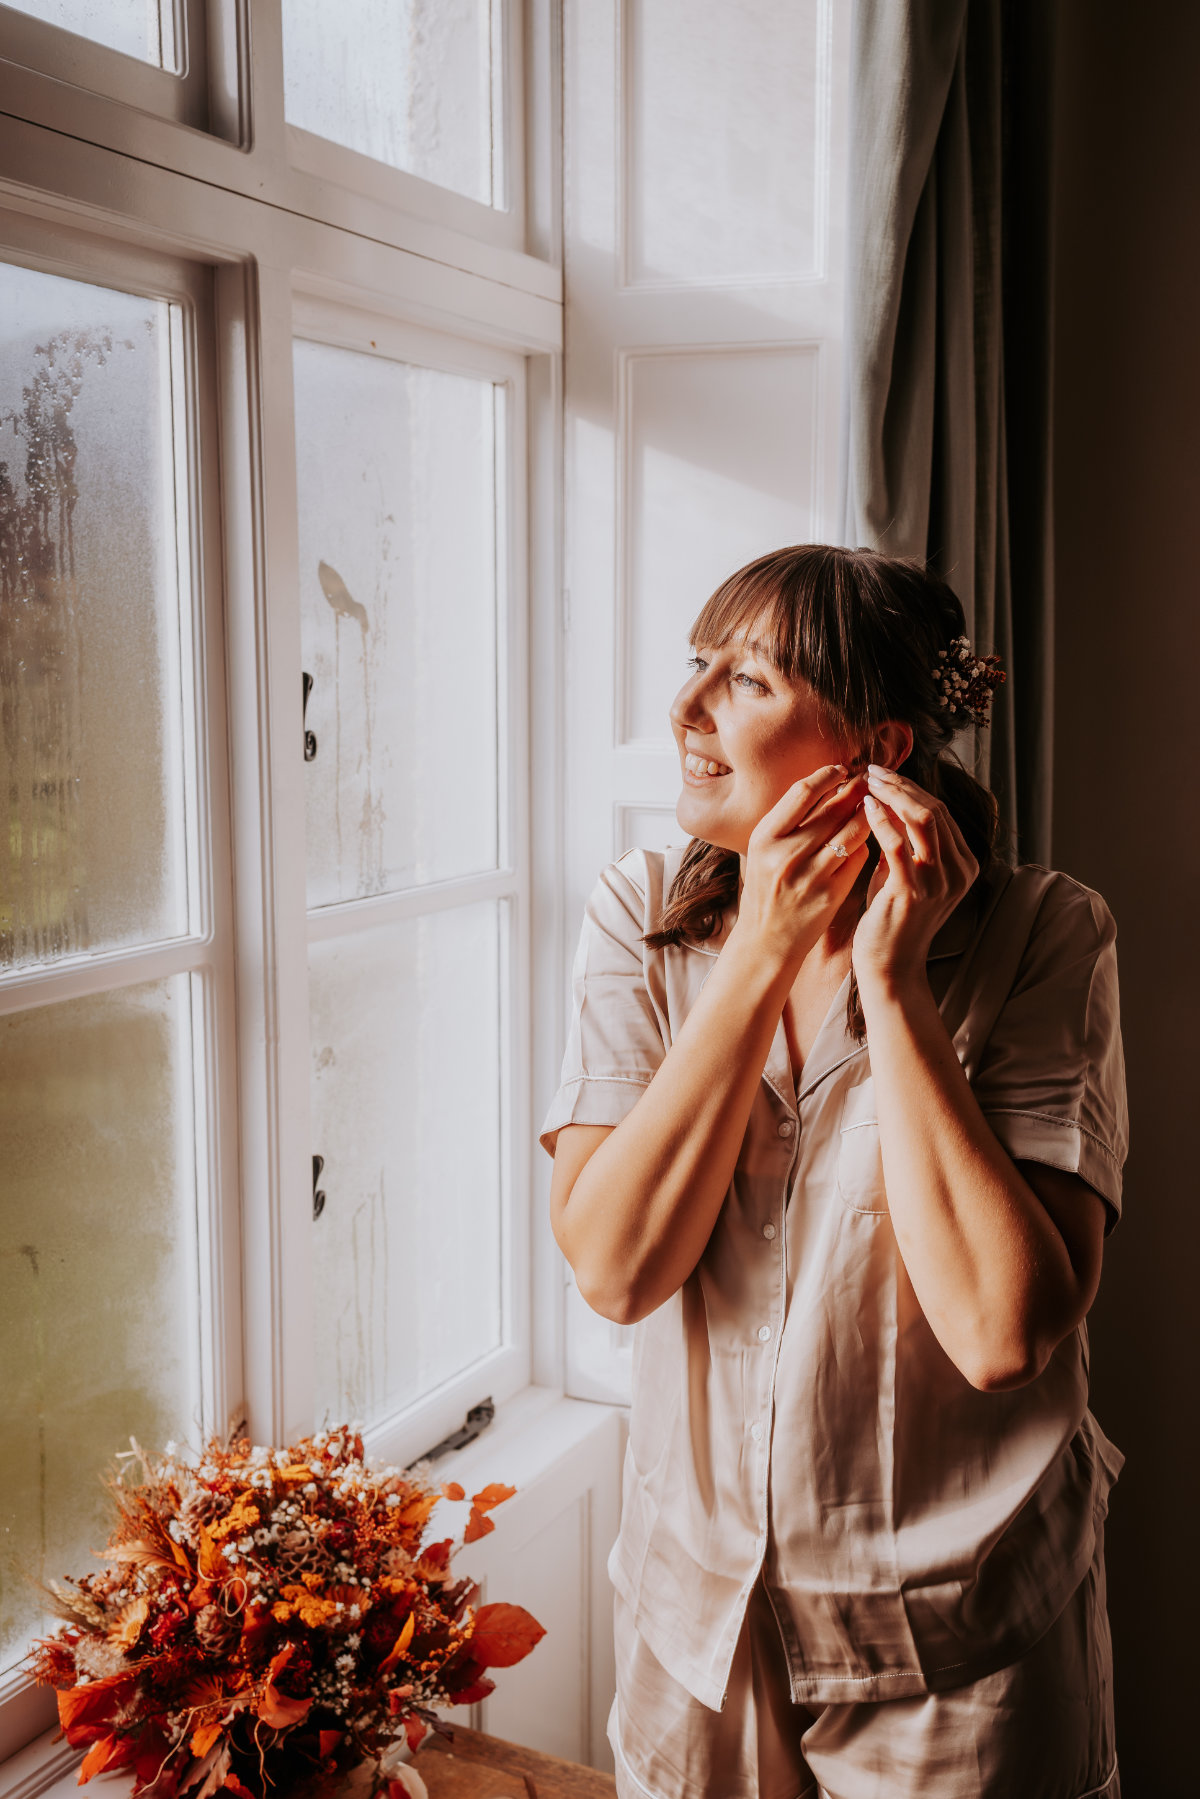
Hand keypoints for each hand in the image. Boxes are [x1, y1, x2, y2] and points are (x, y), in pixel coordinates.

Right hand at [732, 765, 872, 976]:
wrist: (767, 939)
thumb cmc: (767, 888)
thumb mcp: (765, 850)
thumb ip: (790, 821)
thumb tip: (828, 784)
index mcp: (764, 838)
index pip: (802, 792)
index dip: (826, 775)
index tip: (842, 769)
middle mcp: (785, 855)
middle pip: (831, 809)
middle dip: (855, 791)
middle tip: (869, 781)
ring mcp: (809, 876)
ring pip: (851, 832)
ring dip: (867, 814)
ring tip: (874, 804)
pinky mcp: (831, 894)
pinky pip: (857, 858)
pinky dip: (864, 843)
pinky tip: (867, 837)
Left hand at [852, 765, 978, 996]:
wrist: (890, 966)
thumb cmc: (892, 917)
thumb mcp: (906, 873)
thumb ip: (906, 841)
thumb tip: (889, 800)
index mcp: (964, 865)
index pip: (941, 812)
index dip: (912, 788)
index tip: (884, 774)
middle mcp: (959, 871)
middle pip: (934, 810)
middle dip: (902, 785)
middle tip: (873, 770)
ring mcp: (940, 882)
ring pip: (923, 820)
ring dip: (893, 796)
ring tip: (868, 783)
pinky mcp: (914, 892)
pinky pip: (898, 845)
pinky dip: (882, 821)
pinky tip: (866, 809)